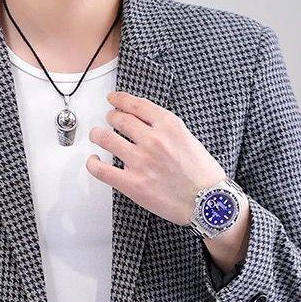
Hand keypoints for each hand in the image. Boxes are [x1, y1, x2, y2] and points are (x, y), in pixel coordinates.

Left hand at [86, 90, 250, 273]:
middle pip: (119, 119)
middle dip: (111, 117)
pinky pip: (101, 170)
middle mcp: (152, 140)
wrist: (208, 202)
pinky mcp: (131, 183)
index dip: (120, 100)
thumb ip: (167, 130)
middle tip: (109, 120)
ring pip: (106, 139)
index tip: (114, 99)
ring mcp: (140, 161)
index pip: (136, 105)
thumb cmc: (203, 175)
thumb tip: (147, 126)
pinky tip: (94, 161)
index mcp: (169, 125)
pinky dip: (92, 163)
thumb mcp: (189, 139)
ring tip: (97, 135)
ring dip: (98, 135)